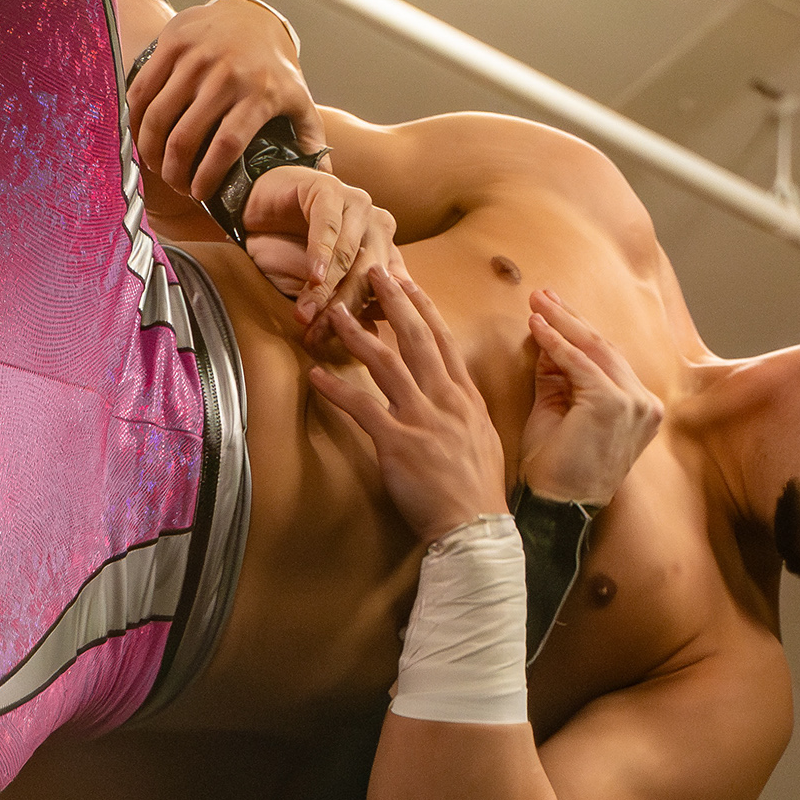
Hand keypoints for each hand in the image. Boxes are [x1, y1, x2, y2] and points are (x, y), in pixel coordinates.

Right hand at [128, 0, 315, 205]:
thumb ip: (310, 139)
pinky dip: (135, 118)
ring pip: (158, 115)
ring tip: (156, 164)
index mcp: (259, 92)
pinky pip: (143, 89)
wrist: (250, 17)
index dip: (207, 175)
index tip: (198, 194)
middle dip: (174, 170)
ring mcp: (197, 56)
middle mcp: (226, 72)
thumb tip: (321, 179)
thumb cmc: (273, 70)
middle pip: (186, 135)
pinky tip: (141, 135)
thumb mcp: (298, 99)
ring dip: (150, 149)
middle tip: (174, 183)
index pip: (226, 145)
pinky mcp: (173, 42)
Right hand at [238, 161, 402, 335]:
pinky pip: (329, 225)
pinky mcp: (331, 188)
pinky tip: (313, 275)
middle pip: (367, 276)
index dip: (360, 321)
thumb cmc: (286, 248)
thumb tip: (371, 335)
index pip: (379, 292)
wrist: (256, 207)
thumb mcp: (316, 286)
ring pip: (349, 254)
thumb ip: (343, 303)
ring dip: (326, 287)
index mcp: (383, 250)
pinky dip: (321, 252)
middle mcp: (377, 227)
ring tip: (306, 313)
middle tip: (317, 335)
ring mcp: (357, 205)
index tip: (343, 350)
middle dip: (341, 309)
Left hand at [305, 264, 507, 541]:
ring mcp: (422, 420)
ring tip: (335, 313)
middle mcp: (445, 401)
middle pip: (416, 339)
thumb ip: (465, 413)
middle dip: (394, 301)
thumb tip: (455, 397)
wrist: (474, 527)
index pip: (444, 341)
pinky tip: (316, 375)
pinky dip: (337, 389)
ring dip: (358, 334)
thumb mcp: (483, 441)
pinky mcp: (398, 444)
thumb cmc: (477, 491)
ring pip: (386, 364)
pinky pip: (362, 408)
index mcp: (466, 398)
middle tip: (373, 272)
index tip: (409, 282)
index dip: (424, 308)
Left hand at [515, 288, 659, 504]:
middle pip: (604, 348)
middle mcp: (644, 403)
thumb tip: (546, 338)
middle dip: (569, 318)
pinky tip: (538, 327)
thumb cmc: (554, 470)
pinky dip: (557, 344)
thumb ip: (557, 376)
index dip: (576, 331)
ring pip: (595, 350)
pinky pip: (581, 364)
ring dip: (562, 322)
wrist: (557, 508)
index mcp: (637, 408)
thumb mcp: (556, 412)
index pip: (605, 359)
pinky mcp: (615, 405)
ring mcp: (634, 403)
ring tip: (536, 302)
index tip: (550, 309)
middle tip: (541, 294)